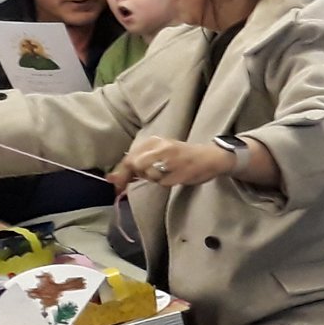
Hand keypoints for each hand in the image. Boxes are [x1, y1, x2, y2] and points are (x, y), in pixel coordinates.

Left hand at [108, 136, 229, 190]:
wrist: (211, 157)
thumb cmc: (183, 156)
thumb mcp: (160, 152)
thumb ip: (139, 162)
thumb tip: (113, 178)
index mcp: (155, 141)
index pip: (130, 157)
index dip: (121, 172)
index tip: (115, 183)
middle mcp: (161, 147)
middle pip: (136, 165)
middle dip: (138, 174)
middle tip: (146, 178)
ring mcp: (171, 159)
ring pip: (149, 174)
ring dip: (155, 178)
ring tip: (168, 173)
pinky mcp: (179, 171)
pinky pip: (163, 183)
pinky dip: (167, 182)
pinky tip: (176, 176)